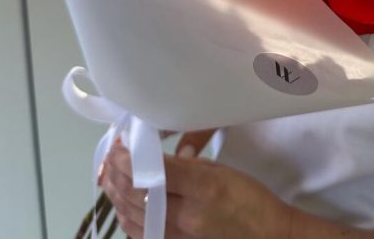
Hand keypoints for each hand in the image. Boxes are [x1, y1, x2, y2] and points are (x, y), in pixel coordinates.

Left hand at [99, 137, 291, 238]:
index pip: (154, 171)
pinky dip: (125, 218)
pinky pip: (140, 234)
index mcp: (202, 188)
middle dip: (117, 172)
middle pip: (137, 194)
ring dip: (115, 194)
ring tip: (107, 175)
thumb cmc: (247, 198)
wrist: (265, 236)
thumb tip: (153, 157)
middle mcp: (186, 216)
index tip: (118, 145)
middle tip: (109, 156)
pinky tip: (121, 204)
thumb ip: (185, 165)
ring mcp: (178, 238)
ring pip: (132, 215)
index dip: (129, 158)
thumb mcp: (220, 171)